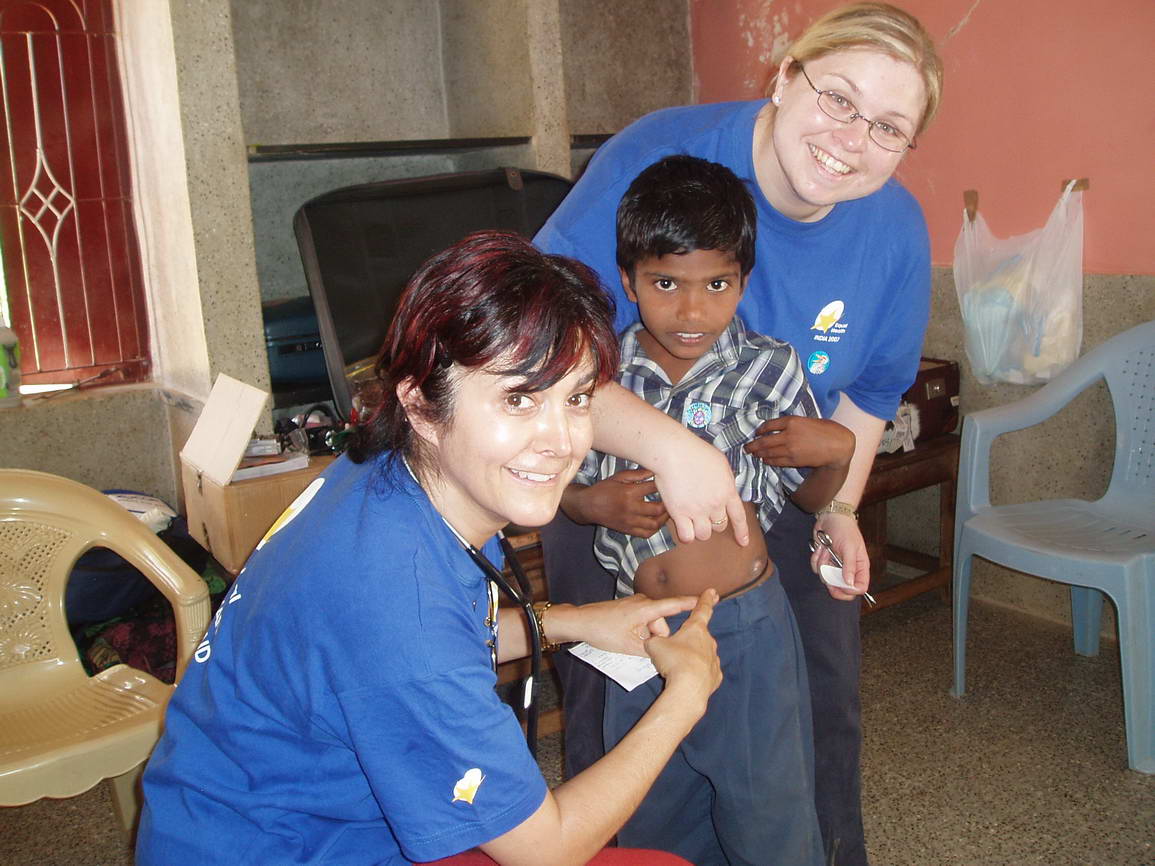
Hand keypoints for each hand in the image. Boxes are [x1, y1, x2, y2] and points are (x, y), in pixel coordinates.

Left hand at [563, 593, 700, 655]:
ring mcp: (634, 605)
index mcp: (646, 609)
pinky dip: (639, 632)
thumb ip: (651, 649)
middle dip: (656, 638)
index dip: (692, 603)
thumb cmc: (604, 631)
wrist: (580, 622)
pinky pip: (641, 622)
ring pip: (651, 625)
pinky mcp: (627, 609)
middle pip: (661, 624)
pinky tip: (626, 640)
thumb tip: (663, 652)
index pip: (674, 605)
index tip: (709, 598)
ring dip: (646, 637)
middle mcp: (643, 603)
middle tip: (641, 649)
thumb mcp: (630, 646)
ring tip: (629, 645)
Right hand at [565, 469, 667, 536]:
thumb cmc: (603, 489)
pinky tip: (657, 521)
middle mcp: (630, 508)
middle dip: (667, 504)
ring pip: (654, 524)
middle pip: (658, 509)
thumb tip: (654, 470)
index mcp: (629, 493)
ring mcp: (629, 521)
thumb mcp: (618, 477)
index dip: (662, 485)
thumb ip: (637, 474)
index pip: (653, 488)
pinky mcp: (627, 530)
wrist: (587, 506)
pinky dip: (655, 529)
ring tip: (666, 511)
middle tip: (671, 500)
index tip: (667, 482)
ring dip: (664, 518)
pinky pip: (646, 534)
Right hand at [645, 589, 722, 705]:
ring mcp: (714, 659)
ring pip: (703, 653)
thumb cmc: (673, 661)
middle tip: (676, 647)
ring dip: (693, 656)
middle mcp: (708, 641)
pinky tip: (688, 678)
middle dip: (689, 638)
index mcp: (695, 629)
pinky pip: (706, 671)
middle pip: (699, 635)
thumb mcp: (654, 646)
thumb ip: (653, 640)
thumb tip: (652, 641)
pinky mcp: (716, 676)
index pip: (702, 609)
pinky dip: (698, 672)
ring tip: (678, 666)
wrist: (688, 689)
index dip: (705, 599)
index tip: (712, 592)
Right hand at [653, 436, 748, 545]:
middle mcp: (715, 504)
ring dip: (699, 530)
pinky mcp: (679, 514)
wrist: (674, 452)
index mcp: (727, 491)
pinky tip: (682, 527)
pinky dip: (685, 535)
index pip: (739, 516)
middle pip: (719, 526)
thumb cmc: (695, 452)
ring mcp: (697, 510)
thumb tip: (725, 490)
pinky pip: (686, 537)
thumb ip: (725, 480)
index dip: (742, 532)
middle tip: (702, 511)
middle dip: (712, 522)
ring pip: (704, 535)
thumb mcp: (720, 463)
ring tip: (691, 519)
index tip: (743, 542)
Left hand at [745, 416, 854, 468]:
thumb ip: (792, 424)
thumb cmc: (826, 430)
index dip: (759, 430)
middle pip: (764, 441)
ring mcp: (790, 449)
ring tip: (753, 454)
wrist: (838, 445)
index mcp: (792, 421)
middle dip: (752, 446)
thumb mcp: (807, 420)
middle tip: (746, 448)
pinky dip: (768, 461)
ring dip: (759, 454)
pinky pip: (776, 461)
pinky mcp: (794, 460)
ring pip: (768, 453)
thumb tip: (778, 428)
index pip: (768, 425)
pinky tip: (765, 460)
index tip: (755, 433)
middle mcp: (788, 434)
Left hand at [812, 512, 869, 600]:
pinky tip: (821, 548)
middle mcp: (848, 570)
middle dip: (832, 582)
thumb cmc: (844, 530)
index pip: (860, 588)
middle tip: (827, 572)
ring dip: (822, 565)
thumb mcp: (849, 547)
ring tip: (826, 550)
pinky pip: (816, 569)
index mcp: (860, 567)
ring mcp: (835, 567)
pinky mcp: (824, 562)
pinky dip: (816, 559)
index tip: (841, 584)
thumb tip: (850, 584)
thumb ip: (850, 567)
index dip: (851, 591)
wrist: (830, 517)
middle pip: (842, 590)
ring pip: (826, 579)